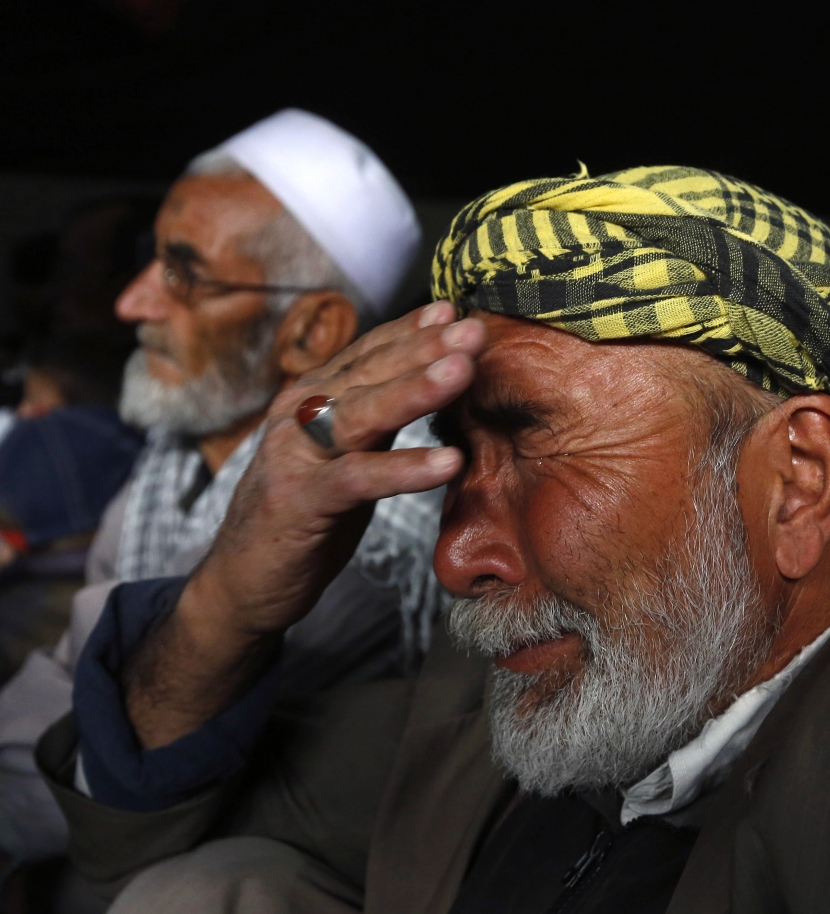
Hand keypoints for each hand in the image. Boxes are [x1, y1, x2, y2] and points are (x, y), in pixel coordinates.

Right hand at [125, 301, 484, 747]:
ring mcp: (296, 455)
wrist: (245, 581)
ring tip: (463, 372)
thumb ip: (382, 416)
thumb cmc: (306, 512)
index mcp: (312, 398)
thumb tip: (437, 376)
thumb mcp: (348, 454)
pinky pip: (360, 478)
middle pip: (369, 372)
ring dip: (416, 390)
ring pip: (362, 413)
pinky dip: (405, 469)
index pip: (368, 352)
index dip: (412, 330)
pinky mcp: (301, 501)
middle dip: (425, 348)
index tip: (456, 311)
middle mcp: (299, 415)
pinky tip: (449, 463)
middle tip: (474, 329)